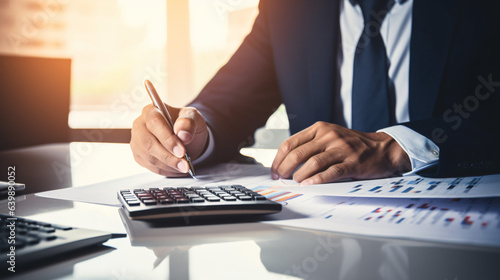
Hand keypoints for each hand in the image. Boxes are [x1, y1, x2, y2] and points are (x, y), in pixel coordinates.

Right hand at [130, 104, 208, 175]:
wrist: (185, 137)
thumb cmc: (187, 124)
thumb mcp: (194, 118)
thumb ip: (189, 122)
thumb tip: (183, 134)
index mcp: (151, 110)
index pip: (154, 123)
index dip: (167, 138)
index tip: (181, 151)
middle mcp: (140, 124)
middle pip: (148, 143)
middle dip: (168, 156)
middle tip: (184, 164)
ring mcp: (137, 141)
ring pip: (149, 157)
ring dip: (169, 165)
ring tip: (184, 167)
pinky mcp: (139, 155)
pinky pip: (150, 166)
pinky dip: (166, 170)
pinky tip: (177, 168)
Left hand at [271, 122, 410, 184]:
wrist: (382, 148)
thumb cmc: (352, 145)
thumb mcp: (329, 136)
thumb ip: (310, 145)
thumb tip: (286, 162)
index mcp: (319, 128)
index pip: (290, 143)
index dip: (278, 159)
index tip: (274, 171)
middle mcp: (329, 136)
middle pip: (298, 153)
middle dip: (285, 169)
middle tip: (281, 178)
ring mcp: (341, 149)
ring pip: (312, 163)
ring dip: (299, 176)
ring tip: (296, 182)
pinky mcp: (352, 163)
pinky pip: (331, 172)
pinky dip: (318, 180)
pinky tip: (309, 184)